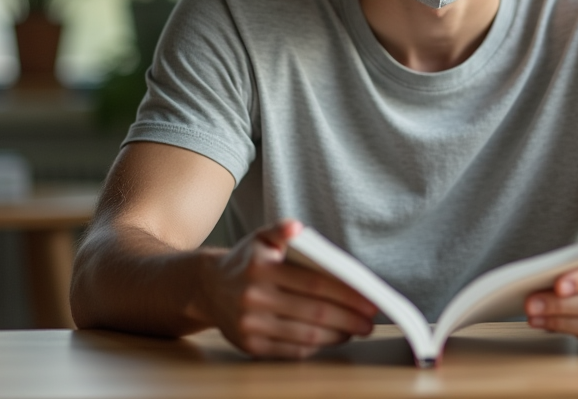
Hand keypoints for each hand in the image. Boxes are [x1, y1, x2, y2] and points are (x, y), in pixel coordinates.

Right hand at [201, 219, 377, 359]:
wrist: (208, 288)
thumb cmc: (246, 261)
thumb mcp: (260, 237)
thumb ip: (281, 229)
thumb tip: (296, 227)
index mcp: (261, 268)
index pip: (314, 283)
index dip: (346, 295)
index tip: (369, 301)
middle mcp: (253, 297)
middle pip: (314, 312)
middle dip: (349, 319)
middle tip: (369, 322)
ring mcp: (250, 325)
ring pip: (305, 335)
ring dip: (337, 335)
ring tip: (354, 330)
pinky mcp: (250, 346)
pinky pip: (291, 350)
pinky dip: (316, 347)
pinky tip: (331, 338)